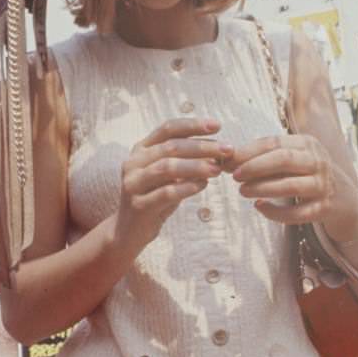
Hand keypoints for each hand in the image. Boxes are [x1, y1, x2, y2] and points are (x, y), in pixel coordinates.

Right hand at [116, 118, 232, 245]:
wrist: (130, 231)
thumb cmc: (155, 198)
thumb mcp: (168, 176)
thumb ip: (186, 161)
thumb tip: (218, 150)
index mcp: (141, 149)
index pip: (168, 129)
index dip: (193, 125)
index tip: (218, 126)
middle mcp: (134, 163)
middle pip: (171, 147)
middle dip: (202, 147)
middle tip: (227, 150)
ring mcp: (133, 184)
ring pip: (167, 168)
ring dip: (196, 166)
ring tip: (217, 169)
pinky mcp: (138, 205)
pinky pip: (165, 193)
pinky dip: (186, 187)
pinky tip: (203, 185)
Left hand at [230, 132, 337, 224]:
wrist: (344, 199)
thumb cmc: (308, 176)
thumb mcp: (294, 159)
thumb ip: (266, 158)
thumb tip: (228, 159)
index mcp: (307, 144)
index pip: (274, 142)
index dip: (249, 151)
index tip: (228, 160)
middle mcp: (318, 161)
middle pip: (284, 159)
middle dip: (255, 167)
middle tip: (234, 176)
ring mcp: (323, 185)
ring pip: (290, 186)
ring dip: (262, 188)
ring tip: (242, 191)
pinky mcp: (324, 208)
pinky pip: (297, 213)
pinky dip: (276, 212)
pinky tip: (259, 207)